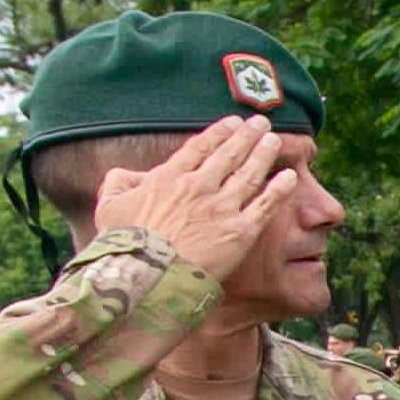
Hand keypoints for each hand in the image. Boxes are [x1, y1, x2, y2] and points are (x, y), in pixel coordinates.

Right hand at [89, 114, 299, 283]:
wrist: (149, 277)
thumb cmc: (125, 246)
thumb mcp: (109, 207)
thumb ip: (118, 183)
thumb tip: (128, 175)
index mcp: (168, 178)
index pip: (199, 147)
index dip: (218, 133)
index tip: (232, 122)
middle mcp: (199, 187)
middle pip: (229, 155)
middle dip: (246, 136)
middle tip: (260, 123)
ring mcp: (222, 209)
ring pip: (249, 175)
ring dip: (264, 155)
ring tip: (275, 141)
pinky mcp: (240, 232)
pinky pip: (265, 206)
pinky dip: (279, 189)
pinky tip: (290, 177)